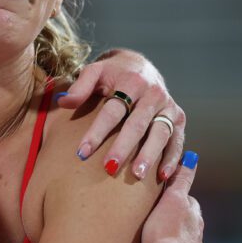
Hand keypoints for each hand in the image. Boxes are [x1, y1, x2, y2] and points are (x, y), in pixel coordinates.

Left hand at [59, 49, 185, 180]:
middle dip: (123, 147)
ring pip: (160, 133)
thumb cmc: (112, 73)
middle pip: (137, 124)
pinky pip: (177, 140)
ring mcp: (168, 106)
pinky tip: (162, 176)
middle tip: (109, 168)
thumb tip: (63, 102)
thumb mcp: (95, 72)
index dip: (97, 131)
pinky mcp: (179, 117)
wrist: (140, 66)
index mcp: (132, 81)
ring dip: (149, 155)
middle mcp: (153, 93)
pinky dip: (172, 158)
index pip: (113, 110)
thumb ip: (80, 87)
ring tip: (136, 175)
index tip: (82, 152)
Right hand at [140, 154, 203, 242]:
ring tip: (151, 241)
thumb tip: (192, 158)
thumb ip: (182, 180)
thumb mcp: (174, 199)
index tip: (162, 197)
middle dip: (173, 221)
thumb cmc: (165, 233)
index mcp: (195, 219)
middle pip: (185, 225)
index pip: (188, 202)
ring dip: (169, 242)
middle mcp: (197, 239)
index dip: (175, 198)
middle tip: (153, 218)